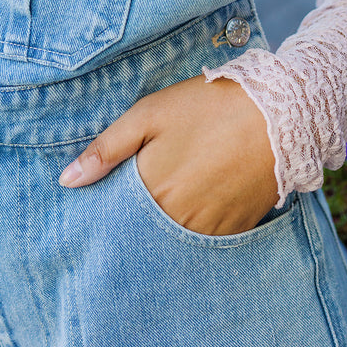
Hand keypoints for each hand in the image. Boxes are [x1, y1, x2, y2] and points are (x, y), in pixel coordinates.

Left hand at [58, 73, 278, 235]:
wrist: (279, 112)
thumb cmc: (208, 106)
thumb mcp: (150, 114)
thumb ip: (106, 148)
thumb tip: (66, 180)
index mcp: (152, 189)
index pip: (114, 218)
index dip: (106, 209)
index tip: (102, 201)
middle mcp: (178, 219)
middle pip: (142, 234)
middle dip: (133, 222)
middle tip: (143, 192)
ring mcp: (210, 229)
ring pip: (173, 241)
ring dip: (165, 227)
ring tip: (172, 194)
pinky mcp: (236, 230)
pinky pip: (204, 241)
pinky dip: (194, 228)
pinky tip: (196, 201)